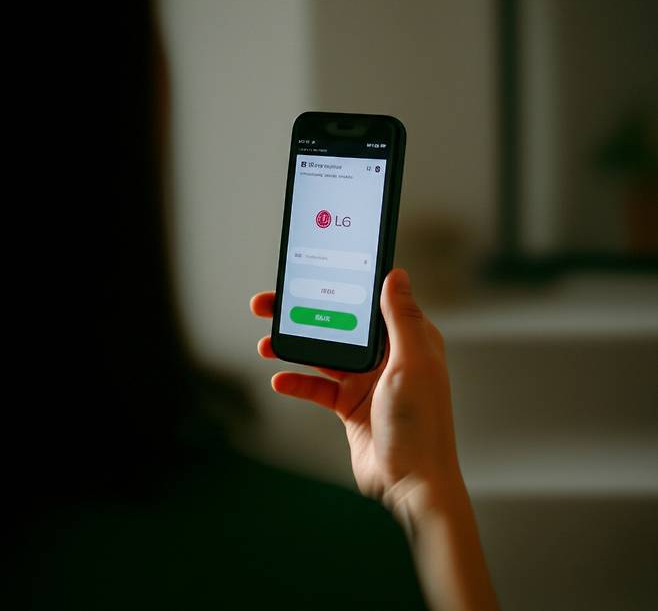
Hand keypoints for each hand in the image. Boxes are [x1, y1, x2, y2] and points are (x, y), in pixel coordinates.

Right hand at [250, 268, 461, 505]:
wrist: (411, 485)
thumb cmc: (421, 425)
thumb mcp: (412, 363)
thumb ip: (401, 319)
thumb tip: (397, 275)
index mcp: (407, 340)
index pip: (370, 302)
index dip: (342, 285)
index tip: (314, 273)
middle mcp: (386, 357)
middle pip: (339, 325)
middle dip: (305, 314)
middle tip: (271, 304)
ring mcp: (366, 381)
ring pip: (323, 355)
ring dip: (294, 348)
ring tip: (266, 343)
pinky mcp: (350, 405)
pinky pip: (318, 388)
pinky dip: (298, 383)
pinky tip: (280, 380)